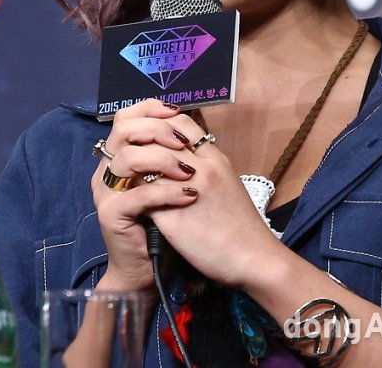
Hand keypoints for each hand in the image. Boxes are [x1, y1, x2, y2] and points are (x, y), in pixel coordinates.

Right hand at [91, 99, 198, 291]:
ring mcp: (105, 192)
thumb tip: (189, 119)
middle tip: (185, 144)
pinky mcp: (111, 214)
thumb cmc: (164, 219)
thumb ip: (171, 151)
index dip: (150, 108)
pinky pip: (138, 194)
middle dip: (158, 130)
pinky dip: (167, 191)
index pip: (126, 117)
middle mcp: (107, 169)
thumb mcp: (169, 178)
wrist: (149, 267)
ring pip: (128, 158)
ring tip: (189, 172)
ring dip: (164, 160)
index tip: (177, 111)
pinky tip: (188, 195)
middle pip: (123, 130)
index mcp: (119, 155)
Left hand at [145, 115, 284, 288]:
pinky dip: (133, 194)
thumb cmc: (241, 223)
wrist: (253, 257)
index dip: (161, 124)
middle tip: (129, 151)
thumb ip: (206, 164)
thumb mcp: (227, 181)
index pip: (181, 122)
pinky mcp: (172, 218)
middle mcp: (201, 168)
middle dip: (140, 142)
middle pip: (159, 139)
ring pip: (146, 164)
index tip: (149, 134)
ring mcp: (185, 191)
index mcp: (215, 158)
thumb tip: (181, 155)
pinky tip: (130, 198)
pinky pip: (143, 196)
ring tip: (128, 174)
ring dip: (133, 167)